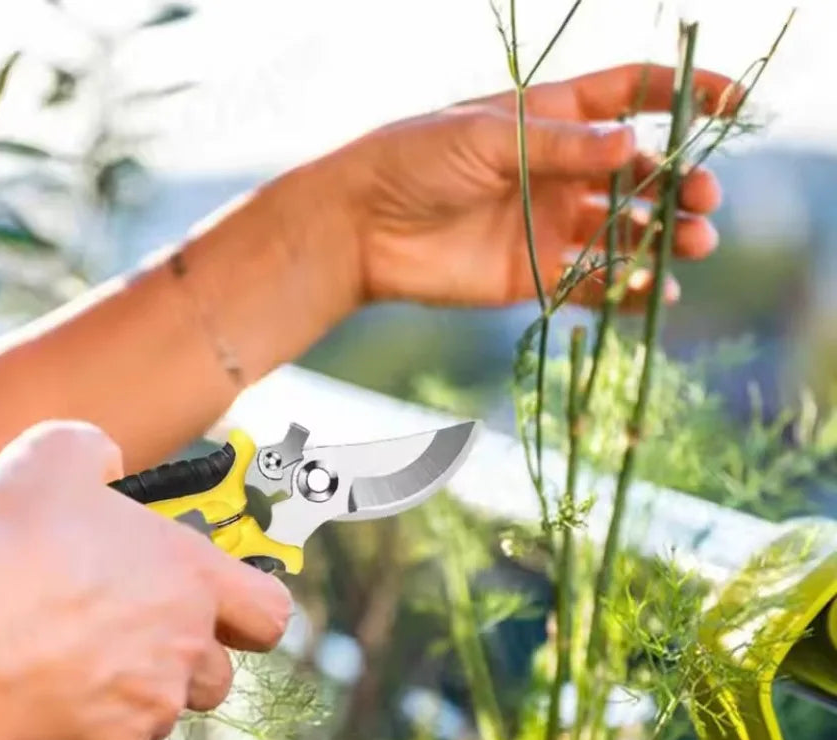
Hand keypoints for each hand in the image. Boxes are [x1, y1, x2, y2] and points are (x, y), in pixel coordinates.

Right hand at [0, 421, 291, 739]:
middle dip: (184, 658)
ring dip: (138, 691)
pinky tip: (40, 694)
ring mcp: (152, 708)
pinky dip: (88, 726)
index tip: (222, 608)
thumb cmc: (7, 544)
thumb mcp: (57, 454)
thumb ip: (101, 454)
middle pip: (218, 671)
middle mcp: (188, 648)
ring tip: (73, 661)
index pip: (271, 612)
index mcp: (194, 578)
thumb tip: (108, 467)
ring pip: (164, 709)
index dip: (252, 611)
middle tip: (125, 633)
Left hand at [321, 64, 740, 309]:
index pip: (630, 96)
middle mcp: (557, 170)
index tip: (729, 107)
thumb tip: (636, 143)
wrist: (361, 227)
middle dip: (678, 182)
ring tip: (693, 243)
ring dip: (663, 237)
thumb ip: (560, 145)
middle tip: (702, 198)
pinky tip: (654, 292)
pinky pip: (591, 282)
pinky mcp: (533, 275)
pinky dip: (625, 288)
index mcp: (549, 119)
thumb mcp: (488, 136)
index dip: (683, 96)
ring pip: (623, 231)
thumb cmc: (415, 161)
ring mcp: (548, 224)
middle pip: (638, 173)